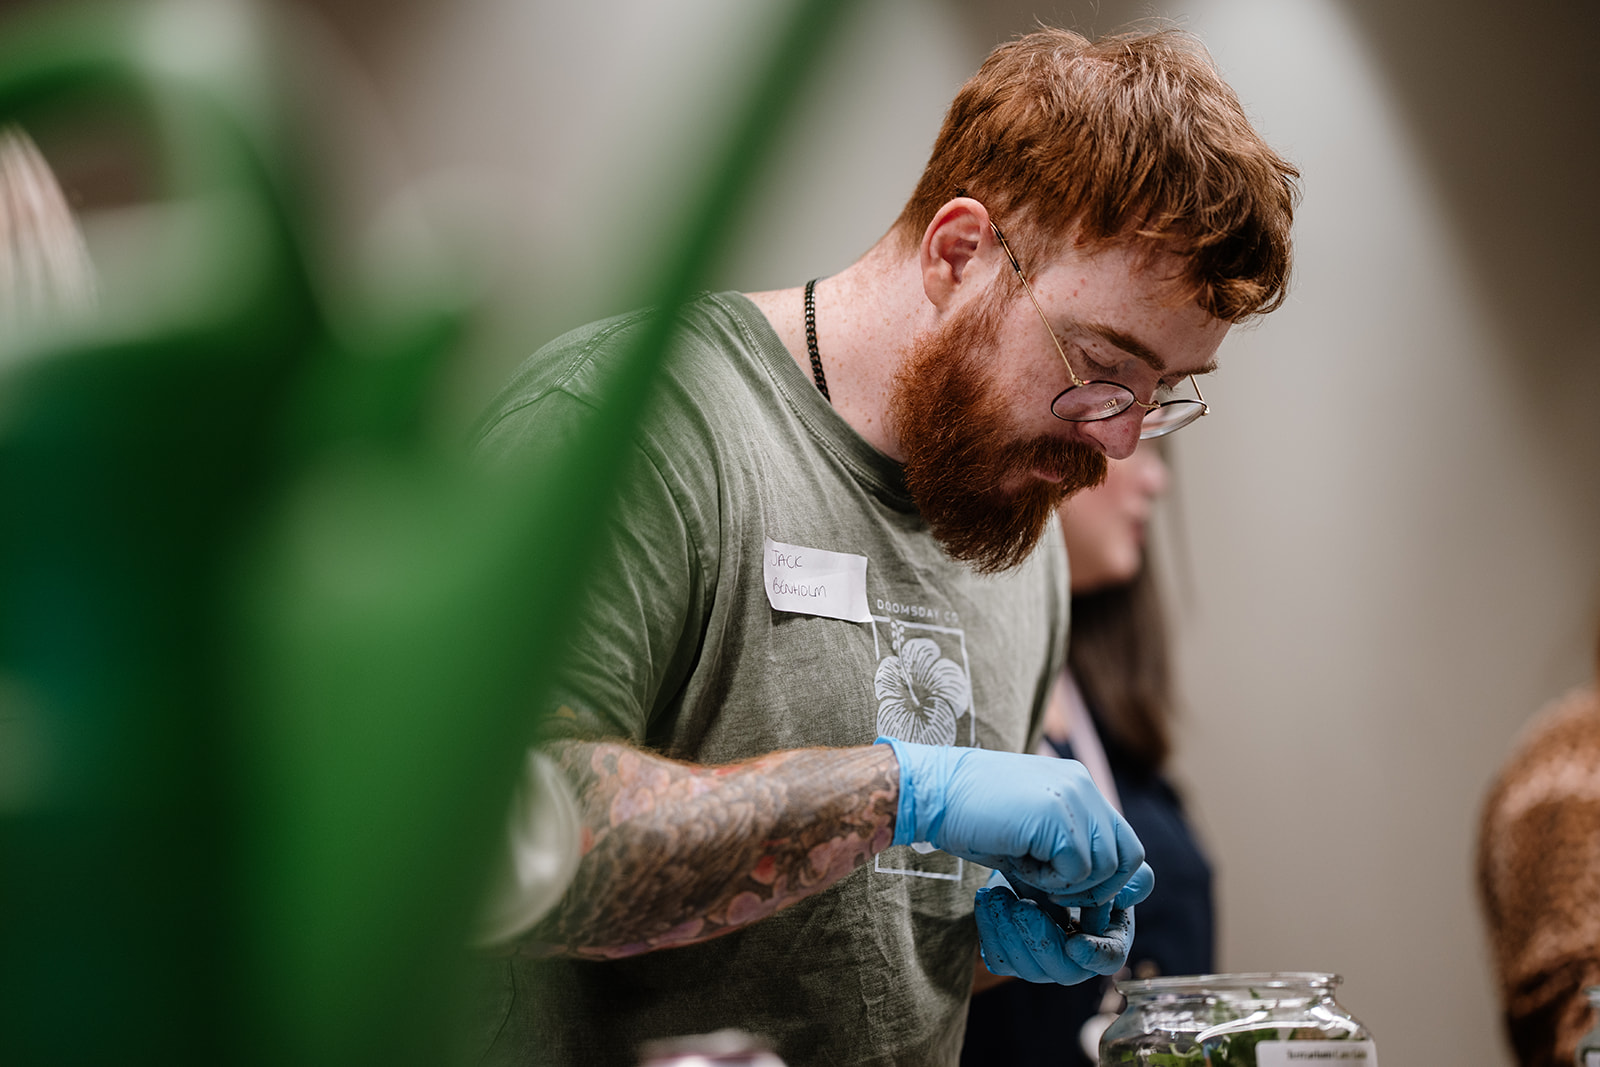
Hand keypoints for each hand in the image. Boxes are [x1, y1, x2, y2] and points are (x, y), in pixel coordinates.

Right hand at [876, 737, 1148, 905]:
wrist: (932, 793)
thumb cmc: (974, 818)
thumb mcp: (1032, 836)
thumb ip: (1068, 853)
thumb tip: (1104, 894)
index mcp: (1078, 786)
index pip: (1124, 840)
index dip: (1112, 878)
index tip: (1079, 898)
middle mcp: (1082, 786)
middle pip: (1129, 856)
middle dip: (1099, 889)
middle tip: (1057, 894)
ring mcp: (1072, 797)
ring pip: (1106, 866)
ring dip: (1070, 885)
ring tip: (1031, 873)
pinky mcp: (1056, 814)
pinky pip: (1077, 868)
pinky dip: (1050, 880)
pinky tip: (1020, 866)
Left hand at [974, 868, 1146, 983]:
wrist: (1025, 852)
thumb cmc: (1071, 857)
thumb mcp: (1102, 857)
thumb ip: (1127, 872)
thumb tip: (1133, 892)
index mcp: (1105, 936)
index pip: (1108, 958)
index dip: (1095, 955)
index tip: (1076, 942)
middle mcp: (1074, 956)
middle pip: (1064, 970)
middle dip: (1041, 940)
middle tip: (1023, 907)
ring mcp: (1042, 960)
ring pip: (1027, 969)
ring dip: (1010, 933)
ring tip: (998, 895)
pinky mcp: (1011, 955)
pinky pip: (998, 959)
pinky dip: (989, 930)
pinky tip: (985, 898)